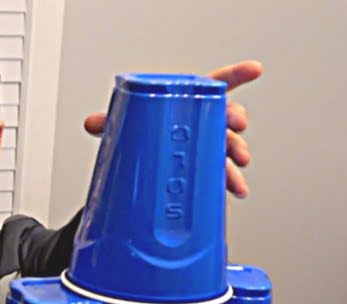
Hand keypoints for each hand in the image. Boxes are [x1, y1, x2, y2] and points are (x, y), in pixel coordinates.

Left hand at [83, 60, 263, 198]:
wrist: (141, 164)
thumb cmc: (142, 133)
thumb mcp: (127, 125)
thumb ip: (111, 122)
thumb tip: (91, 123)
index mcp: (188, 103)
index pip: (215, 85)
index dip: (236, 76)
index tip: (254, 70)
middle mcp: (202, 122)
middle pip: (226, 116)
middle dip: (235, 122)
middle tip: (237, 127)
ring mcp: (205, 146)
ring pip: (227, 146)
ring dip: (236, 156)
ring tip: (238, 169)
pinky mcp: (204, 169)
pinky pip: (221, 173)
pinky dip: (230, 182)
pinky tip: (237, 190)